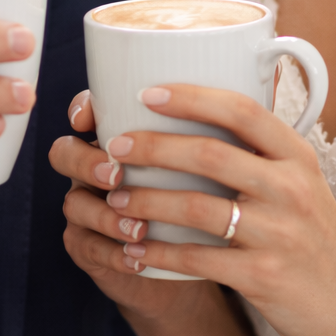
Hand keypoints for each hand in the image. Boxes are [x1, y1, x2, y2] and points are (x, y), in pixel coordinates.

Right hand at [48, 91, 218, 324]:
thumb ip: (229, 121)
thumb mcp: (221, 159)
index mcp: (122, 134)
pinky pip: (89, 251)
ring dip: (104, 214)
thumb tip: (270, 71)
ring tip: (137, 226)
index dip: (84, 108)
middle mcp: (98, 167)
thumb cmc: (216, 199)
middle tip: (117, 173)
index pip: (87, 110)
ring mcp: (90, 210)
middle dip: (87, 162)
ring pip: (74, 205)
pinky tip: (136, 259)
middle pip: (66, 154)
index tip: (96, 115)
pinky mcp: (94, 252)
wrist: (210, 264)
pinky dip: (112, 253)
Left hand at [80, 83, 335, 335]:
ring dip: (148, 202)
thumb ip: (261, 154)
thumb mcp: (303, 184)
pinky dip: (160, 254)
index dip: (191, 96)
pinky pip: (199, 259)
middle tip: (114, 146)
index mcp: (298, 156)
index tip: (146, 92)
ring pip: (198, 207)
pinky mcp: (265, 277)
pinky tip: (134, 253)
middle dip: (153, 147)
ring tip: (115, 200)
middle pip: (210, 154)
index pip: (242, 109)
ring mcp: (280, 233)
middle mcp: (292, 188)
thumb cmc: (316, 238)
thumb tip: (198, 115)